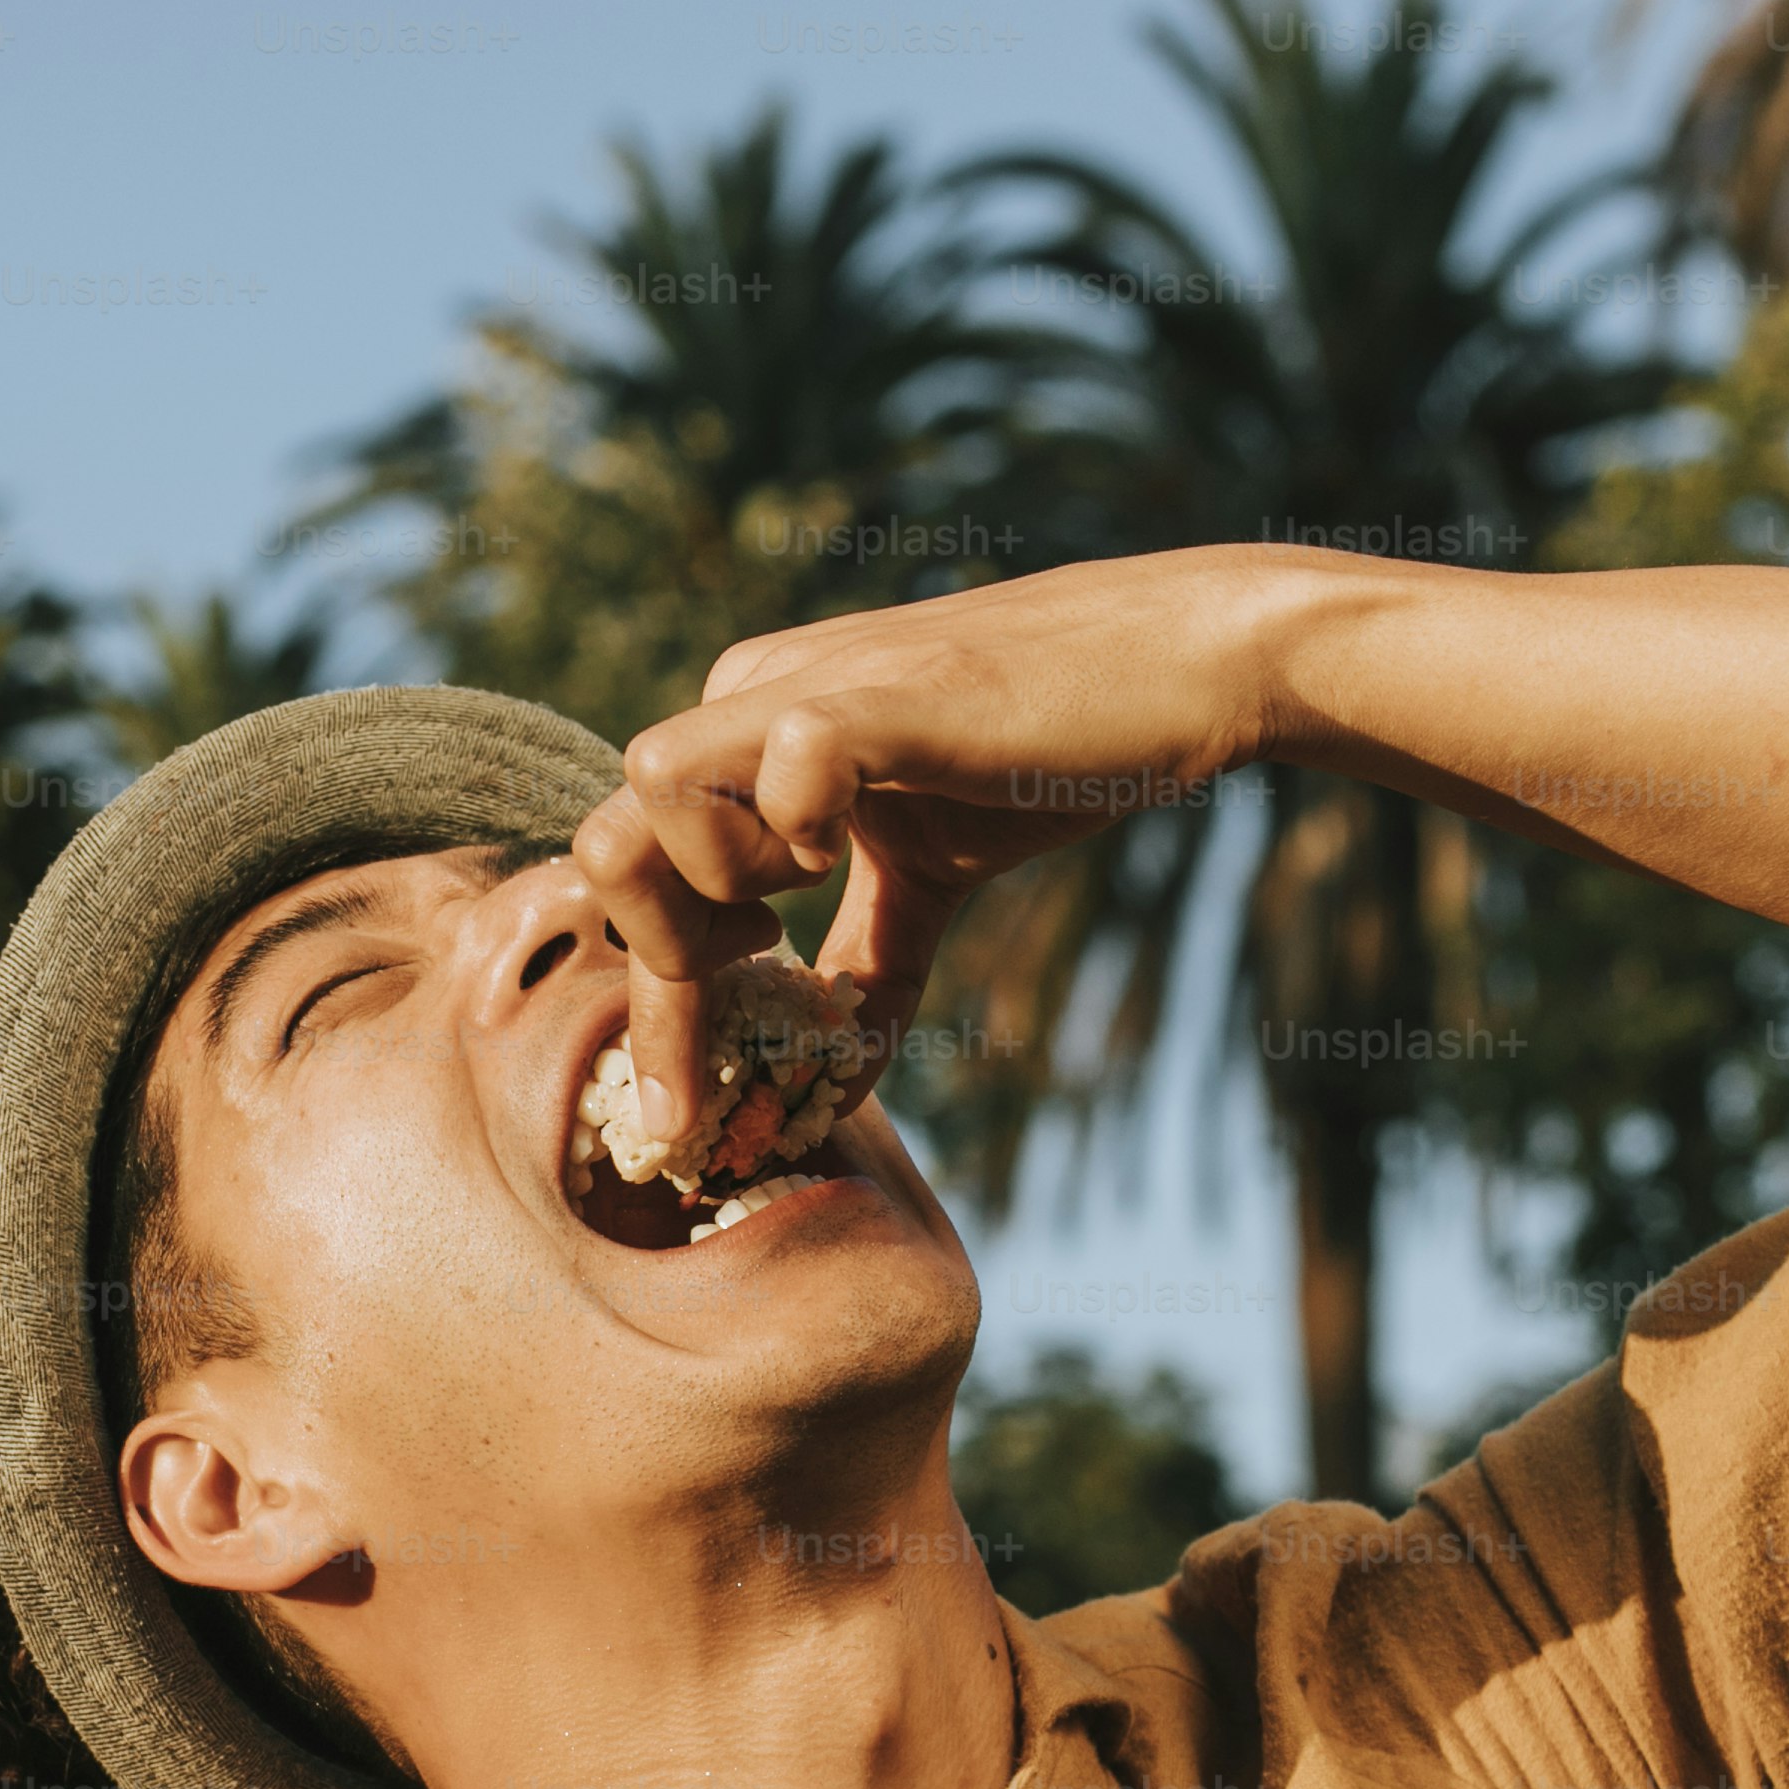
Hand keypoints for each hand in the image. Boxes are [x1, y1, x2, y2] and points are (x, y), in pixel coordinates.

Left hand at [570, 548, 1302, 1144]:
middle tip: (759, 1008)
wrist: (1183, 666)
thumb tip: (827, 1090)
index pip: (636, 881)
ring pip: (648, 786)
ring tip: (811, 897)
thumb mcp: (928, 876)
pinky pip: (783, 763)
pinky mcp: (888, 692)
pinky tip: (857, 846)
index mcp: (743, 736)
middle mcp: (749, 696)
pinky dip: (803, 830)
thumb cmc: (1050, 755)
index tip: (682, 1122)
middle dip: (663, 973)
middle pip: (605, 847)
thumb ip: (865, 967)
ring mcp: (809, 683)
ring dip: (718, 884)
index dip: (648, 1018)